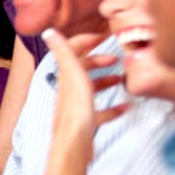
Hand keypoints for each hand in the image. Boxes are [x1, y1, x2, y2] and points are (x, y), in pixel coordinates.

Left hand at [41, 29, 128, 153]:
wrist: (74, 144)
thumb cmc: (75, 108)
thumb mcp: (72, 74)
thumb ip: (64, 52)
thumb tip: (48, 31)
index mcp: (66, 76)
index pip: (72, 51)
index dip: (86, 41)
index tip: (102, 37)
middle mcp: (69, 89)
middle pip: (82, 70)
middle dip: (98, 61)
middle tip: (115, 59)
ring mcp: (76, 106)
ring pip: (91, 90)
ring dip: (105, 82)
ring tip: (120, 79)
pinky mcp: (85, 122)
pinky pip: (101, 113)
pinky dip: (113, 108)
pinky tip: (125, 107)